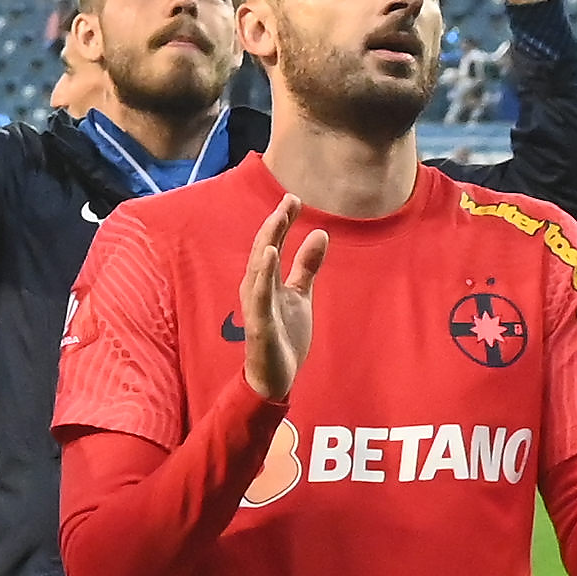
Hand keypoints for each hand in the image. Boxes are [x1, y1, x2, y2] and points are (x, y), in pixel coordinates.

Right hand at [234, 202, 325, 406]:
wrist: (277, 377)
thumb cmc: (284, 335)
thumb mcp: (300, 295)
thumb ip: (307, 266)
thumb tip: (320, 233)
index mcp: (266, 281)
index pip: (272, 244)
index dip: (282, 221)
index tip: (294, 197)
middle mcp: (256, 289)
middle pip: (264, 250)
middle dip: (275, 225)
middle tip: (290, 199)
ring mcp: (257, 307)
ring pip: (260, 270)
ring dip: (268, 243)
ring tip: (278, 219)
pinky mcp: (260, 326)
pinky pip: (260, 297)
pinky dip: (264, 275)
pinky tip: (270, 255)